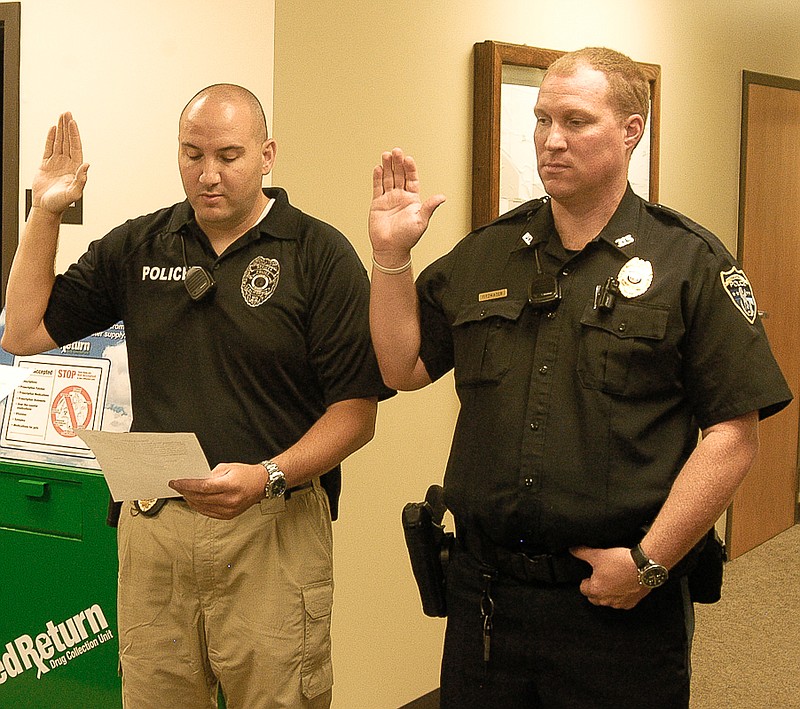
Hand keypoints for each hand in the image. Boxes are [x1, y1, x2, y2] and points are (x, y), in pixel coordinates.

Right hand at [32, 112, 88, 214]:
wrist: (46, 208)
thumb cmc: (61, 204)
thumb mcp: (74, 193)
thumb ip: (81, 180)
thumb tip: (87, 166)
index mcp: (75, 169)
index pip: (75, 147)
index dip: (74, 134)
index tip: (73, 122)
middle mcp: (68, 164)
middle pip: (68, 141)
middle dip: (67, 127)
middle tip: (67, 113)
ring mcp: (57, 163)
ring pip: (59, 142)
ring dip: (60, 130)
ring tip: (61, 116)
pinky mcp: (46, 164)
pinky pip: (49, 148)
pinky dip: (51, 138)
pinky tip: (53, 129)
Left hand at [169, 462, 266, 519]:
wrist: (261, 484)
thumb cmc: (246, 474)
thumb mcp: (228, 467)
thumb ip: (210, 474)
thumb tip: (195, 480)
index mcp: (230, 485)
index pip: (202, 487)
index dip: (187, 485)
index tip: (176, 482)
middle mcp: (229, 500)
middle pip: (200, 498)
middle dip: (185, 492)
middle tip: (176, 486)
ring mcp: (229, 510)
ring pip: (202, 507)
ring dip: (190, 500)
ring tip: (183, 492)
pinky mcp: (228, 516)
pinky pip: (208, 513)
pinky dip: (198, 506)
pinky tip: (194, 500)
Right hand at [368, 148, 445, 263]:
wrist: (390, 248)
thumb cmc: (407, 238)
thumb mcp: (421, 220)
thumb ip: (429, 207)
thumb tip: (442, 197)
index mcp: (413, 200)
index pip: (412, 179)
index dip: (410, 169)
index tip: (408, 159)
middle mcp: (401, 197)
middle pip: (399, 175)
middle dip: (398, 163)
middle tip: (396, 152)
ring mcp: (389, 199)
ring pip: (388, 178)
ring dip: (387, 167)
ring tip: (386, 155)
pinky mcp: (378, 203)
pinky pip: (377, 187)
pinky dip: (377, 177)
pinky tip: (378, 168)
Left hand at [570, 546, 649, 609]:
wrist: (644, 567)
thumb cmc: (620, 562)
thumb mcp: (598, 554)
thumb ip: (582, 552)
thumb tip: (572, 550)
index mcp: (596, 590)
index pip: (583, 589)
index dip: (585, 581)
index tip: (590, 575)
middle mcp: (607, 600)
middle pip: (594, 598)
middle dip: (594, 589)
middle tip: (600, 577)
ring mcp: (620, 603)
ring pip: (608, 601)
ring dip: (607, 594)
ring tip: (613, 579)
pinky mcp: (632, 603)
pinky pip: (621, 603)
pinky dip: (621, 596)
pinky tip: (623, 585)